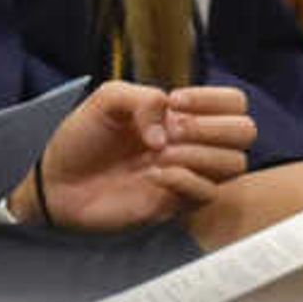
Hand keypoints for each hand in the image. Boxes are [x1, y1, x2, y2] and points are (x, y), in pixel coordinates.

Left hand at [30, 82, 255, 230]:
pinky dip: (184, 180)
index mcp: (181, 115)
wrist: (56, 182)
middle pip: (246, 132)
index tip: (176, 102)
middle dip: (210, 128)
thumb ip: (144, 97)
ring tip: (159, 156)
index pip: (234, 102)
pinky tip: (154, 176)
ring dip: (198, 155)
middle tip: (172, 131)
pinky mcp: (177, 204)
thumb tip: (171, 127)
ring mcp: (188, 174)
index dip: (214, 100)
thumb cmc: (80, 140)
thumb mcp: (108, 99)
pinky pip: (207, 193)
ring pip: (235, 163)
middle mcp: (192, 143)